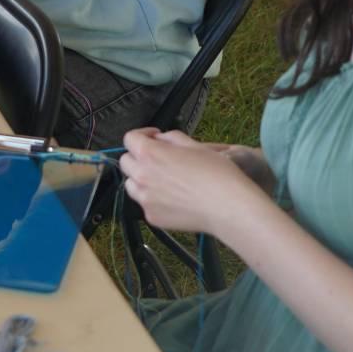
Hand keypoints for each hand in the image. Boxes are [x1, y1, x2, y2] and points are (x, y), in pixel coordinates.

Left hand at [117, 129, 266, 237]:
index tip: (154, 138)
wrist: (227, 207)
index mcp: (150, 154)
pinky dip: (153, 199)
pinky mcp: (152, 216)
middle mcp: (142, 176)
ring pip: (131, 185)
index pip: (130, 139)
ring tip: (164, 180)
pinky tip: (173, 198)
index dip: (142, 135)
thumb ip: (171, 139)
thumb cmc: (217, 174)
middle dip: (139, 157)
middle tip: (158, 159)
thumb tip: (160, 140)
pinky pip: (144, 204)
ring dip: (141, 179)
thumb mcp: (195, 146)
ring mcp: (145, 199)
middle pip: (125, 162)